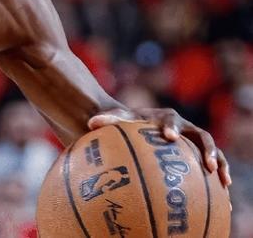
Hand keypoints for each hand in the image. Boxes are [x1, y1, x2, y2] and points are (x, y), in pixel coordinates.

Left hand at [88, 107, 230, 186]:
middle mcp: (184, 128)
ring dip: (220, 163)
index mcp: (165, 118)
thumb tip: (90, 122)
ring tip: (223, 181)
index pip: (171, 119)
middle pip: (201, 135)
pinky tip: (224, 198)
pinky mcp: (197, 156)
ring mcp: (193, 142)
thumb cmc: (127, 124)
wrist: (138, 127)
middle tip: (208, 163)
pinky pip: (211, 167)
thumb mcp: (116, 121)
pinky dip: (218, 179)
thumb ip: (106, 121)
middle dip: (208, 148)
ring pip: (212, 151)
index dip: (172, 127)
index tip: (170, 137)